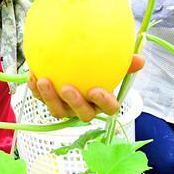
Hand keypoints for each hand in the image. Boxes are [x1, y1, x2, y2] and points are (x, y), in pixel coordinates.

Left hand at [27, 55, 144, 121]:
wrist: (74, 63)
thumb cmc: (98, 66)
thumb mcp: (112, 63)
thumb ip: (126, 63)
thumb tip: (141, 60)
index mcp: (102, 102)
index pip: (109, 108)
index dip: (104, 103)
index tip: (96, 90)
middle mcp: (84, 109)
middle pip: (82, 114)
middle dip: (74, 103)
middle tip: (66, 88)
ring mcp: (65, 108)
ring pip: (58, 110)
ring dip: (49, 97)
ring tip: (43, 80)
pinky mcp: (48, 101)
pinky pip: (40, 98)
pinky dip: (35, 88)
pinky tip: (32, 74)